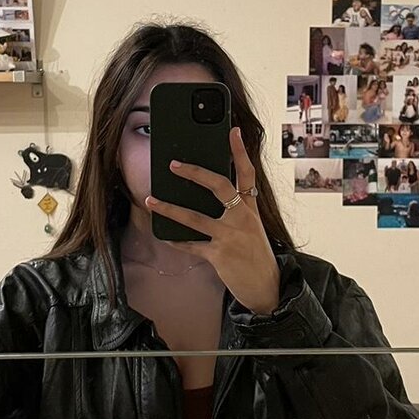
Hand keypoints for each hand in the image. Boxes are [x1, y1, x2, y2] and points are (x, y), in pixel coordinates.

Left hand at [144, 127, 280, 314]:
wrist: (267, 287)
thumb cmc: (257, 256)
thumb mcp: (252, 229)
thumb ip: (236, 211)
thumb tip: (208, 197)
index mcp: (251, 208)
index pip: (247, 173)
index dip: (240, 151)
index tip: (232, 131)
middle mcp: (242, 218)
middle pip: (219, 186)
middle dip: (195, 173)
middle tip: (174, 164)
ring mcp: (230, 236)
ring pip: (195, 218)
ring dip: (169, 209)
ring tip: (151, 201)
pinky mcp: (219, 255)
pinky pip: (191, 246)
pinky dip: (176, 241)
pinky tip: (164, 236)